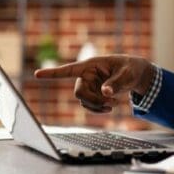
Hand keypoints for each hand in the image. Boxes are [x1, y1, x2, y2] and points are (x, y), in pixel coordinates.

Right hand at [34, 55, 153, 113]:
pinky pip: (88, 105)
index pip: (70, 69)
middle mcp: (86, 75)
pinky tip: (110, 107)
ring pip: (83, 101)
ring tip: (114, 104)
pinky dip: (98, 108)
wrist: (136, 74)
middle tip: (111, 102)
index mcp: (92, 65)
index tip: (37, 74)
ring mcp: (88, 85)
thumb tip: (105, 92)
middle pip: (79, 92)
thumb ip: (117, 82)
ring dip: (97, 106)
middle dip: (94, 101)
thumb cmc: (131, 68)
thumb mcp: (128, 74)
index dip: (53, 73)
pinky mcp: (92, 94)